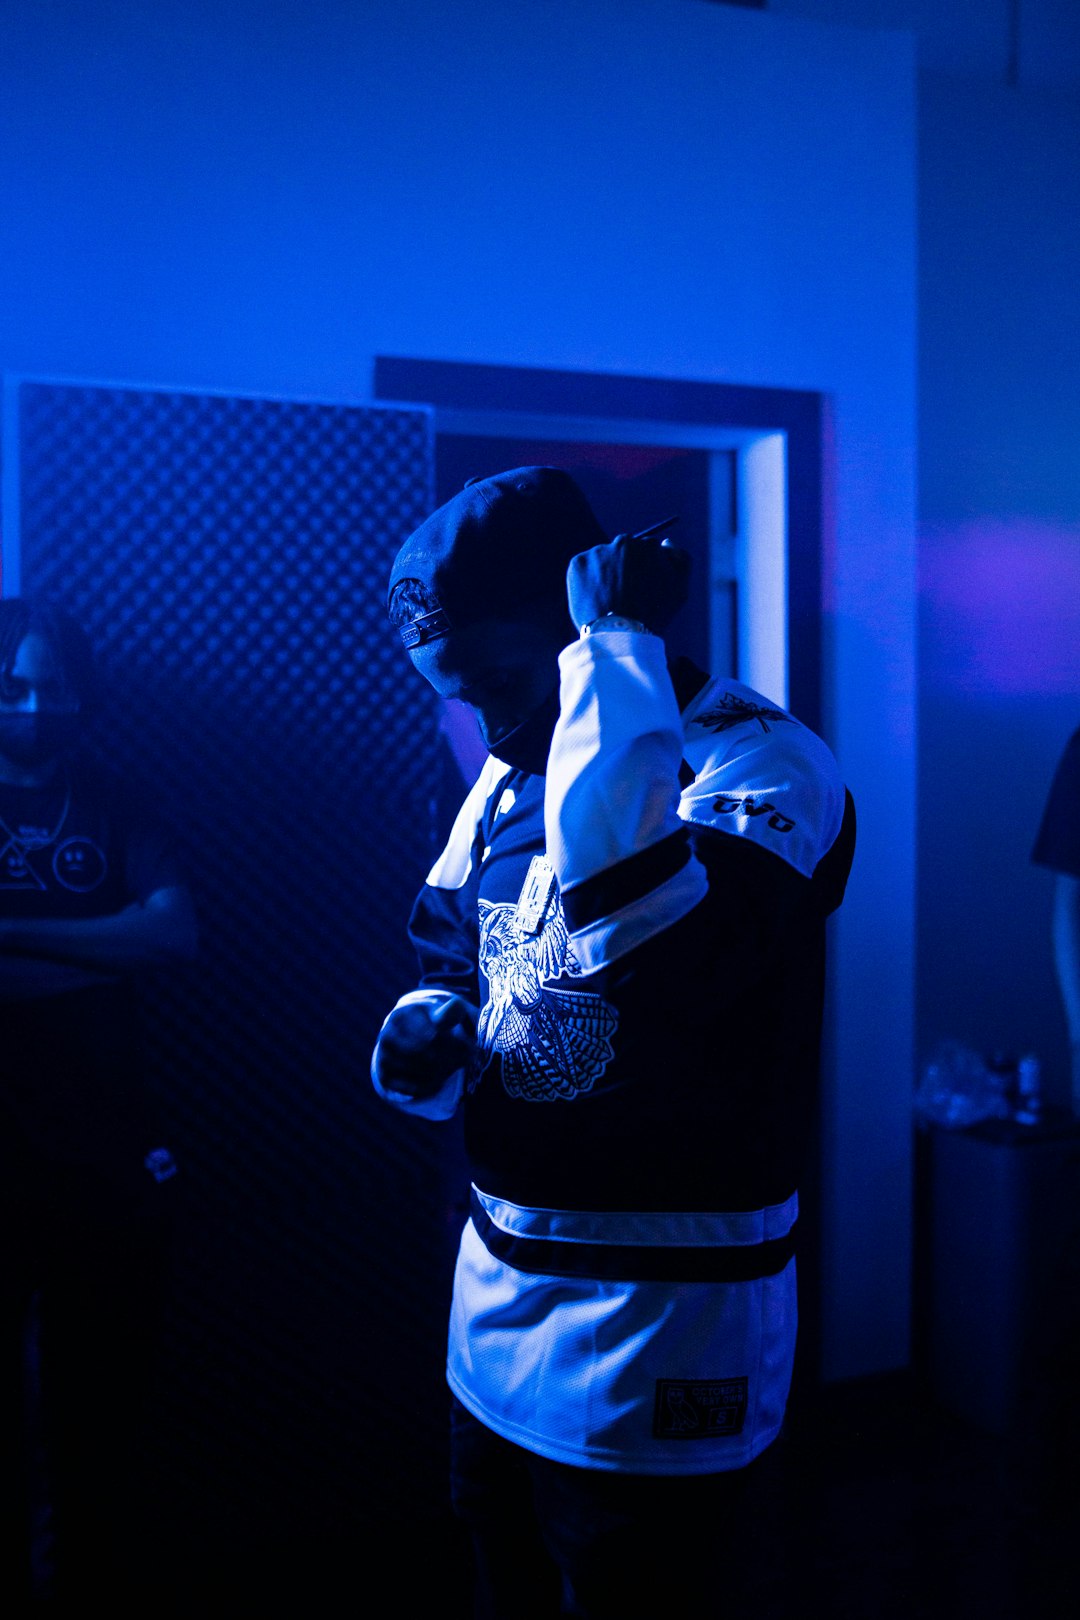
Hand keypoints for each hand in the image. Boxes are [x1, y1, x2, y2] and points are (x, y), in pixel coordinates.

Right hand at [376, 996, 476, 1099]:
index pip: (433, 1037)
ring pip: (421, 1072)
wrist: (404, 1037)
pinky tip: (442, 1078)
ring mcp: (384, 1057)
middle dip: (452, 1059)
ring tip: (456, 1066)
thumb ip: (449, 1012)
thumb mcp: (438, 1014)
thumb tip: (455, 1007)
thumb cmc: (429, 1023)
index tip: (470, 1047)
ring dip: (445, 1072)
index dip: (456, 1045)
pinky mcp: (385, 1077)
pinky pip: (414, 1088)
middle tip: (467, 1060)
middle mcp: (387, 1036)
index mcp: (401, 1016)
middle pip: (427, 1056)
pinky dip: (432, 1086)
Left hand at [567, 532, 690, 633]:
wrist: (620, 633)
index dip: (644, 571)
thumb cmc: (654, 615)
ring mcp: (598, 551)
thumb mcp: (680, 588)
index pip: (646, 552)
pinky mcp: (577, 563)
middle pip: (623, 552)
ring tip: (609, 600)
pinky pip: (583, 568)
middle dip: (623, 568)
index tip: (641, 590)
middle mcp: (623, 542)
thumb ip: (680, 559)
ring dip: (605, 573)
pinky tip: (595, 598)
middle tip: (623, 595)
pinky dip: (587, 581)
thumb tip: (665, 541)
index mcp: (648, 545)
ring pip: (602, 559)